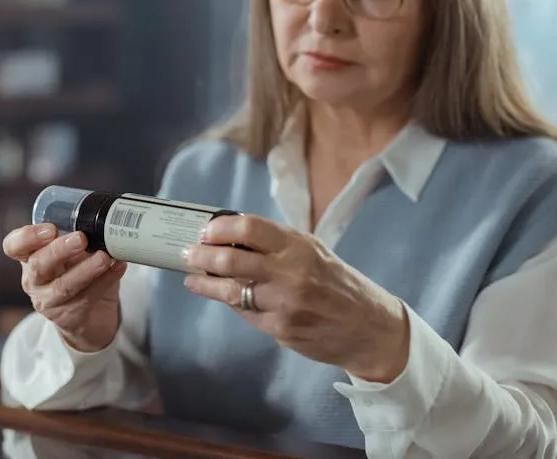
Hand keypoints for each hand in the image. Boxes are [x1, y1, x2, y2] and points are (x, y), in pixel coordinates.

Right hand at [2, 224, 126, 352]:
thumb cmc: (78, 273)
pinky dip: (105, 281)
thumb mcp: (73, 253)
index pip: (13, 246)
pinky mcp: (68, 318)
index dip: (27, 237)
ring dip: (86, 269)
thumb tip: (103, 222)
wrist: (90, 315)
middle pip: (38, 265)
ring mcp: (48, 301)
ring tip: (105, 257)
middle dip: (59, 250)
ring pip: (64, 286)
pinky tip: (118, 268)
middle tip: (81, 239)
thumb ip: (79, 237)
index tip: (50, 229)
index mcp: (29, 257)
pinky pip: (86, 298)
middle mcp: (34, 280)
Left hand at [182, 215, 409, 382]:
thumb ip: (275, 244)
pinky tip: (221, 295)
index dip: (220, 228)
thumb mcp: (312, 252)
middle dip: (201, 256)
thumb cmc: (335, 282)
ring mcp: (285, 304)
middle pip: (231, 261)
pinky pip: (245, 313)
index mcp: (299, 246)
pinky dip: (230, 302)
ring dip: (205, 283)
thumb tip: (228, 237)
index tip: (205, 230)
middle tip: (188, 252)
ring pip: (231, 291)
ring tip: (192, 277)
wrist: (368, 327)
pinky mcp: (281, 329)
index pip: (249, 228)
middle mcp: (291, 273)